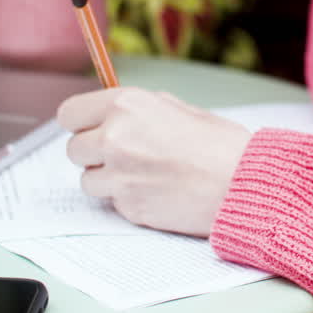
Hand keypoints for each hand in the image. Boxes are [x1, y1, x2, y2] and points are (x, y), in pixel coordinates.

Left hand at [57, 87, 251, 236]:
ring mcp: (119, 176)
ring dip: (108, 179)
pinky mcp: (128, 207)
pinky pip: (112, 202)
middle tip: (124, 155)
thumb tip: (114, 114)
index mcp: (126, 105)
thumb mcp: (178, 108)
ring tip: (143, 175)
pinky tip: (156, 191)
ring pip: (88, 180)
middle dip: (94, 153)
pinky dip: (128, 199)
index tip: (91, 128)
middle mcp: (114, 138)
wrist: (243, 184)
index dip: (80, 123)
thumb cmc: (220, 145)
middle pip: (74, 149)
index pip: (69, 114)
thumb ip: (138, 111)